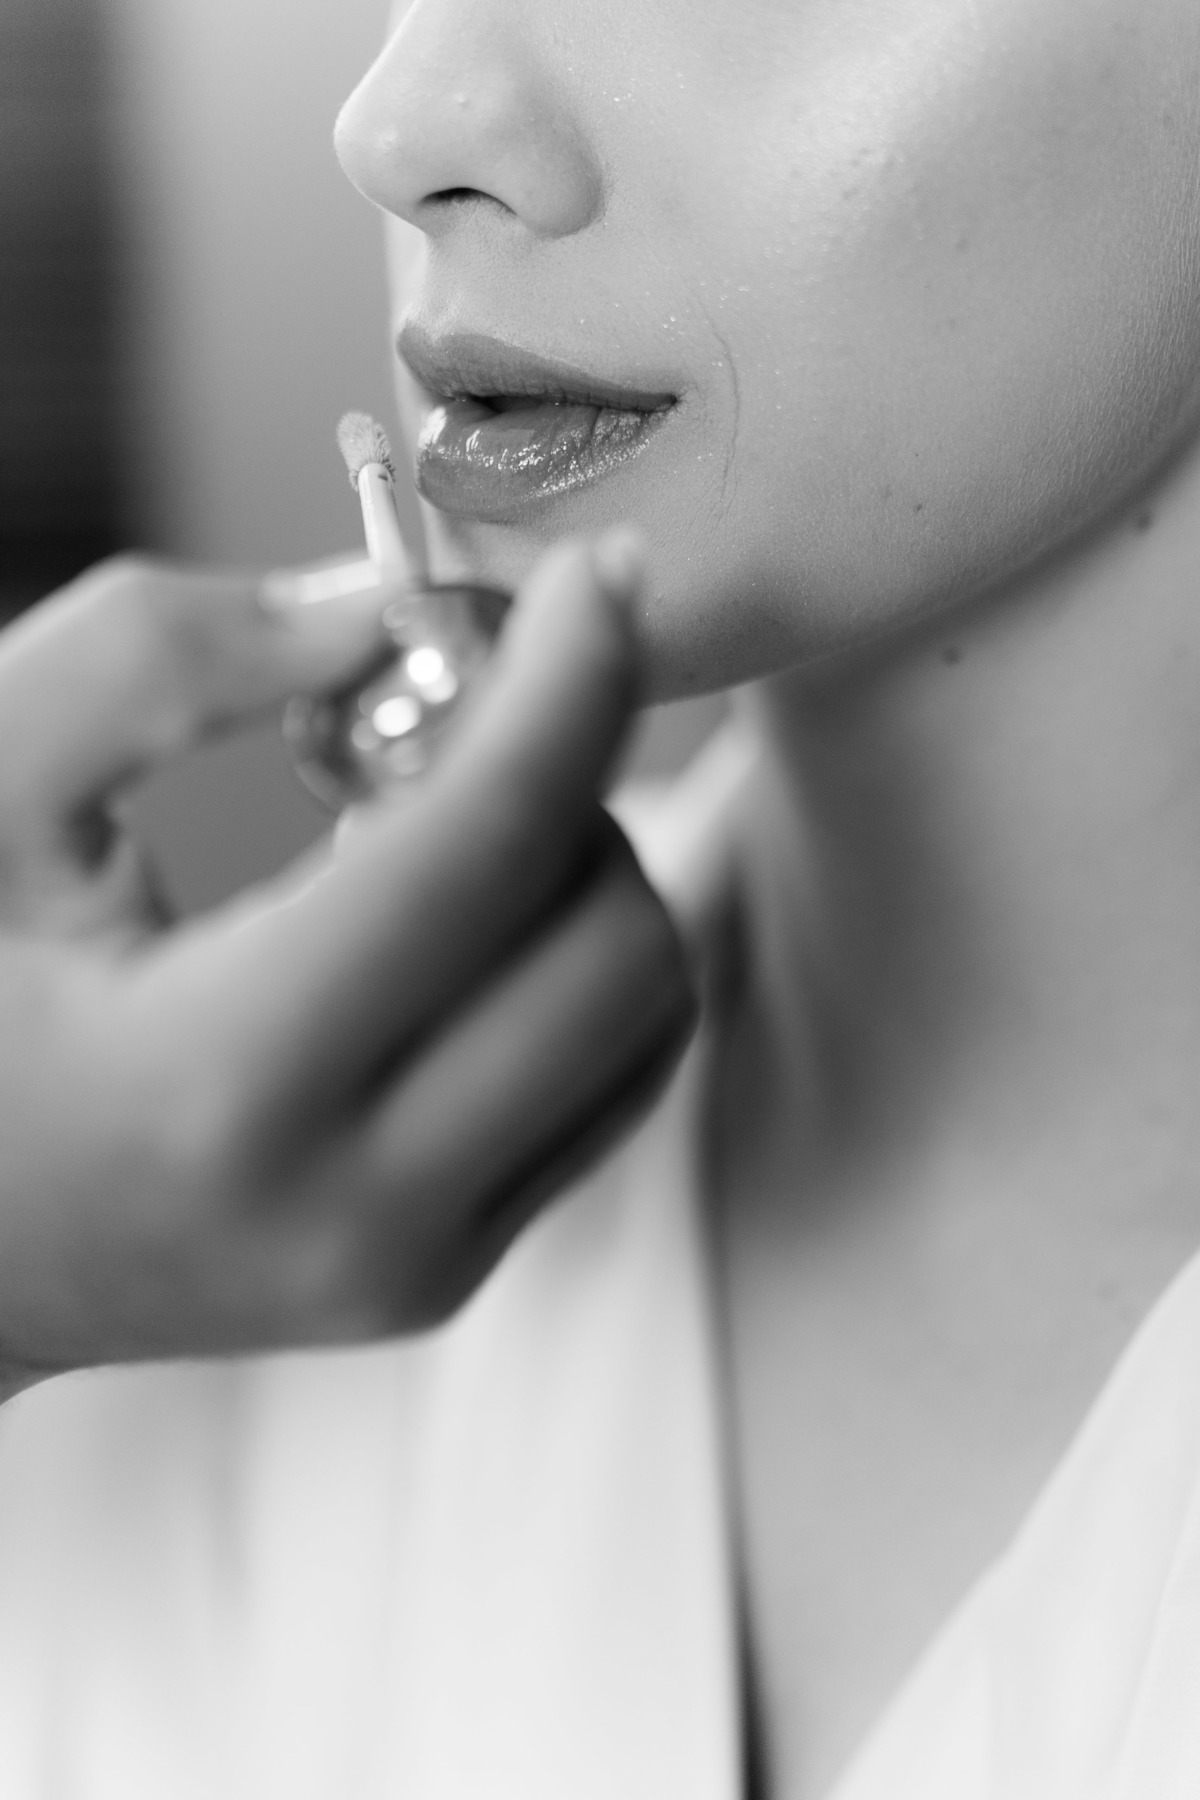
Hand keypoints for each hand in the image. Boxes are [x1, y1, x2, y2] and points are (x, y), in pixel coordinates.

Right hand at [0, 535, 693, 1387]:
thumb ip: (164, 662)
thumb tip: (380, 609)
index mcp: (226, 1078)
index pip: (493, 843)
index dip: (577, 680)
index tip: (600, 577)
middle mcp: (356, 1204)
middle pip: (615, 936)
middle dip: (575, 783)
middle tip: (461, 715)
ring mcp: (416, 1264)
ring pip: (644, 1014)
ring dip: (586, 869)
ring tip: (439, 828)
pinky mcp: (445, 1276)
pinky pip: (609, 1084)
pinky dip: (576, 964)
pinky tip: (459, 922)